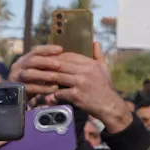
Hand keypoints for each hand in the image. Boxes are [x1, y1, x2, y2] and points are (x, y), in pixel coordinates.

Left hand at [14, 45, 131, 128]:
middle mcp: (86, 71)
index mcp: (91, 64)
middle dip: (48, 66)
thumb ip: (99, 55)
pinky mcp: (76, 95)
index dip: (57, 56)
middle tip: (37, 67)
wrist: (111, 106)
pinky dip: (52, 94)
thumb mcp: (105, 69)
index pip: (70, 56)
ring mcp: (81, 83)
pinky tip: (47, 95)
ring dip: (47, 79)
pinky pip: (59, 92)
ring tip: (39, 80)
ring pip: (58, 77)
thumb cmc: (106, 88)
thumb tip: (95, 42)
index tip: (48, 58)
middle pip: (61, 65)